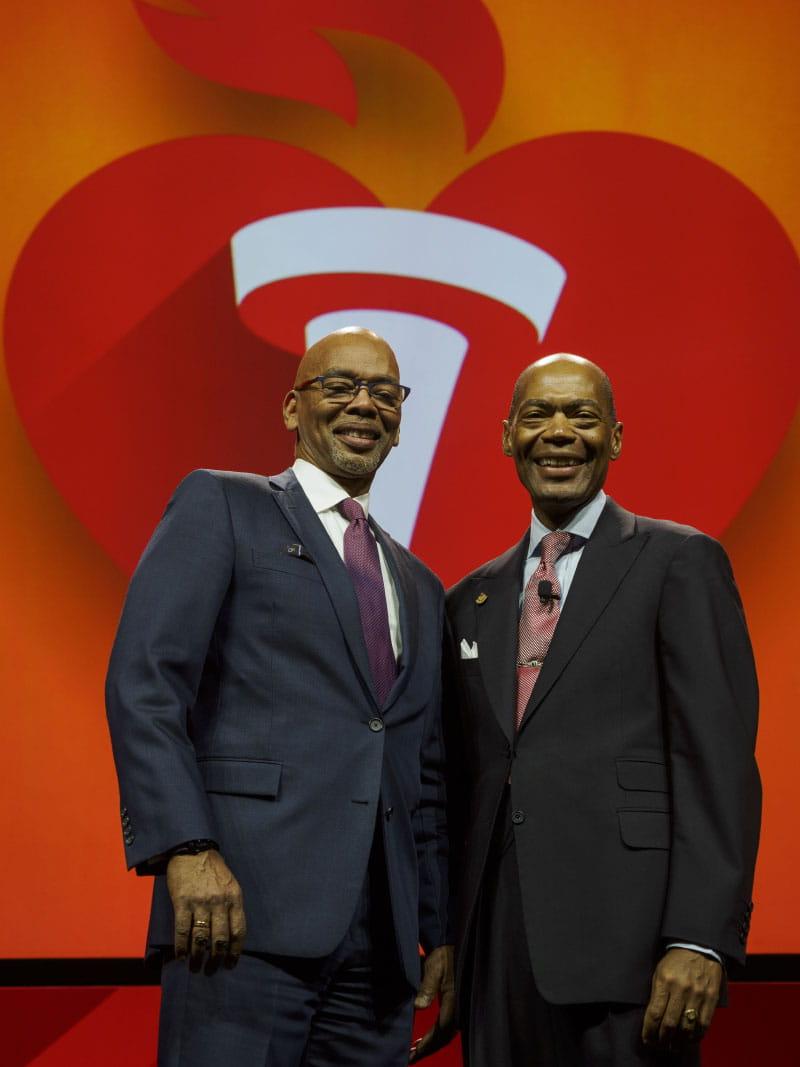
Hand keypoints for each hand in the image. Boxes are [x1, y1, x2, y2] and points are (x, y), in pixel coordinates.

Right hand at [166, 850, 245, 969]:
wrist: (193, 850)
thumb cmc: (213, 869)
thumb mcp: (230, 884)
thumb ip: (231, 906)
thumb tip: (230, 934)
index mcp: (234, 898)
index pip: (238, 931)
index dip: (235, 952)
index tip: (230, 964)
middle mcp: (219, 902)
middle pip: (220, 939)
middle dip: (216, 960)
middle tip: (212, 971)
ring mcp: (200, 903)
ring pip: (201, 939)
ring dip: (198, 958)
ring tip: (195, 968)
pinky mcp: (182, 902)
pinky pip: (182, 930)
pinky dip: (181, 947)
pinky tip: (180, 956)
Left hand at [408, 945, 456, 1061]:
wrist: (457, 948)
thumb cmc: (445, 957)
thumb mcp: (434, 967)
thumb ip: (427, 986)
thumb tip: (418, 1006)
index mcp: (454, 1001)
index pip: (441, 1030)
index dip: (427, 1045)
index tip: (412, 1054)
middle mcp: (459, 1009)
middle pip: (444, 1037)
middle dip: (427, 1049)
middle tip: (410, 1058)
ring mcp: (460, 1009)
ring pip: (446, 1034)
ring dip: (432, 1044)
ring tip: (415, 1051)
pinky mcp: (458, 1007)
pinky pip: (448, 1027)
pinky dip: (437, 1036)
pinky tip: (425, 1039)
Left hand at [642, 947, 721, 1049]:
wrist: (699, 946)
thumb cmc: (675, 959)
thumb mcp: (659, 971)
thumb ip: (657, 993)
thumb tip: (652, 1018)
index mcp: (664, 980)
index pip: (654, 1013)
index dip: (649, 1031)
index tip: (647, 1040)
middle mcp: (680, 989)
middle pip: (670, 1024)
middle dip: (663, 1040)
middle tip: (660, 1046)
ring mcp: (697, 995)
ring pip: (687, 1028)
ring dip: (679, 1042)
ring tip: (674, 1047)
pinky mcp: (711, 998)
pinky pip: (703, 1024)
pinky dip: (696, 1036)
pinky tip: (689, 1040)